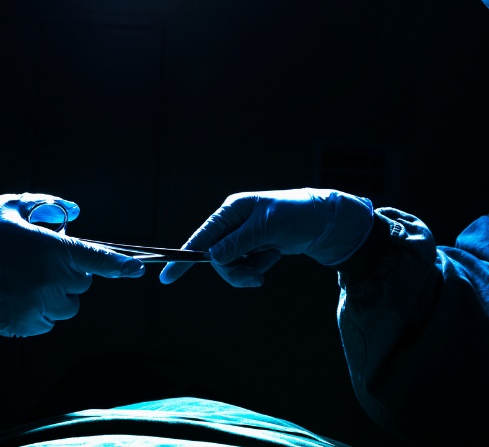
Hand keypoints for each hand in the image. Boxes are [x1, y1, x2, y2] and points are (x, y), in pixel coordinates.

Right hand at [0, 193, 144, 336]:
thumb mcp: (11, 206)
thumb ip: (47, 206)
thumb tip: (74, 211)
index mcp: (51, 251)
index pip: (97, 260)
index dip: (120, 265)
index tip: (137, 270)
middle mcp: (49, 282)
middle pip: (82, 285)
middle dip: (70, 273)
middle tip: (41, 261)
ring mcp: (36, 307)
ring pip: (66, 307)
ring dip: (57, 295)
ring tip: (26, 280)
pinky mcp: (22, 326)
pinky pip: (47, 322)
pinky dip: (40, 312)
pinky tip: (15, 296)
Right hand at [159, 188, 372, 287]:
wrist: (322, 222)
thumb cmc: (295, 215)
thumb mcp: (266, 228)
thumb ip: (238, 243)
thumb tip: (213, 258)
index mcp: (230, 211)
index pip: (201, 237)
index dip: (183, 257)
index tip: (166, 277)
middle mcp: (232, 224)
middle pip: (216, 259)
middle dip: (236, 271)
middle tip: (257, 277)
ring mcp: (242, 238)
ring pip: (230, 266)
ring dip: (250, 270)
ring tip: (271, 259)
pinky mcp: (252, 248)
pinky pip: (245, 267)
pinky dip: (259, 267)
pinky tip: (274, 255)